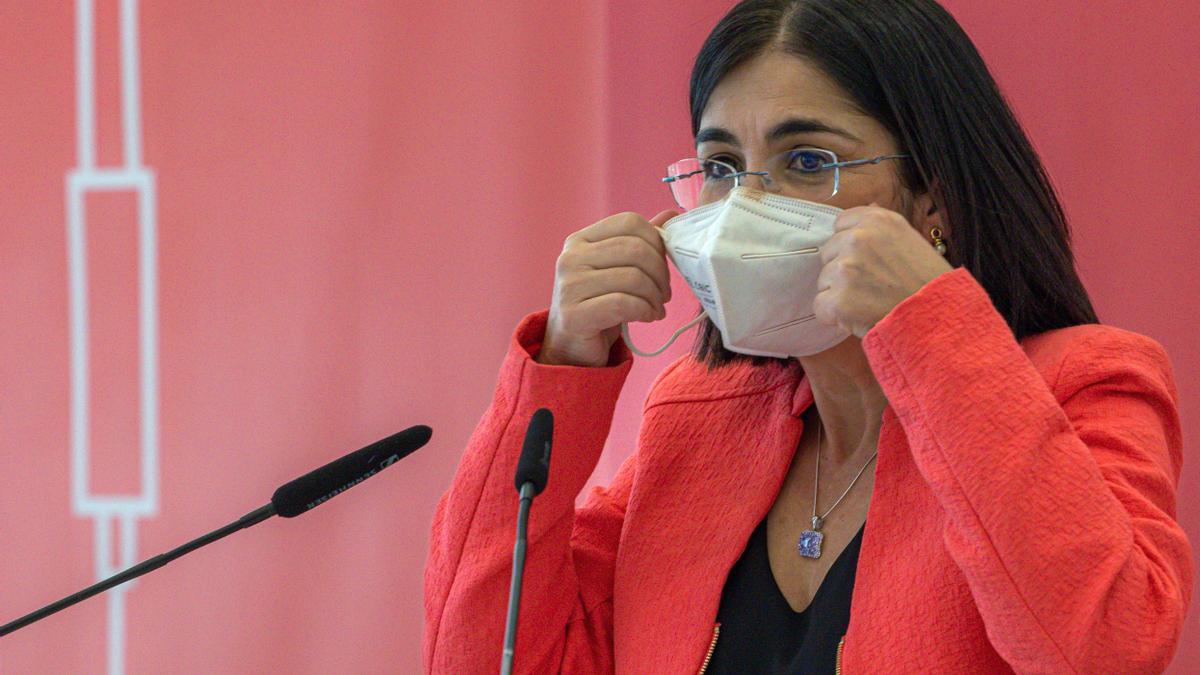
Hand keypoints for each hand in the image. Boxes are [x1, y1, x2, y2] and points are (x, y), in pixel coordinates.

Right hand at [538, 210, 677, 366]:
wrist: (571, 347)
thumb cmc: (598, 305)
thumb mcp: (618, 269)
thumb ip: (640, 242)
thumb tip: (670, 215)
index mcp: (581, 240)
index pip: (629, 222)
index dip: (656, 241)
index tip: (662, 265)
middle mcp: (570, 258)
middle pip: (635, 249)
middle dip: (661, 273)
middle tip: (665, 293)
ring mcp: (569, 286)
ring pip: (633, 278)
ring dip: (655, 296)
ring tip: (656, 307)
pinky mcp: (574, 315)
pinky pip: (624, 304)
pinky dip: (645, 311)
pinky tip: (648, 317)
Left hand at [813, 205, 953, 336]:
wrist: (937, 316)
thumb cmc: (927, 281)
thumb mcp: (910, 239)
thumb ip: (881, 227)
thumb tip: (868, 207)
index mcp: (876, 220)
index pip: (840, 224)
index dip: (849, 246)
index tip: (867, 260)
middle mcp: (858, 238)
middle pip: (828, 253)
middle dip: (843, 269)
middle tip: (871, 285)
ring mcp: (846, 268)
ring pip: (824, 280)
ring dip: (839, 293)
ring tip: (869, 301)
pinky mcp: (838, 299)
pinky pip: (820, 306)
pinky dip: (834, 315)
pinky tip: (858, 316)